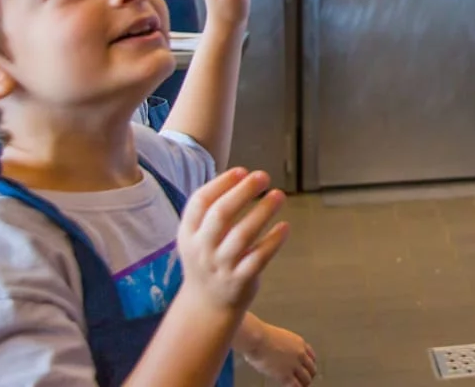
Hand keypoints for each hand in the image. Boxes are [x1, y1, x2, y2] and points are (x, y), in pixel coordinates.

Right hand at [177, 168, 289, 313]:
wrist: (206, 305)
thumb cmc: (208, 259)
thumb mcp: (198, 236)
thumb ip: (213, 210)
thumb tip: (243, 177)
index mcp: (189, 233)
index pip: (200, 203)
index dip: (221, 184)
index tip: (242, 170)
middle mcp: (202, 249)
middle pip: (220, 215)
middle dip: (243, 192)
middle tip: (263, 176)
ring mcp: (221, 266)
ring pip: (242, 236)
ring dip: (262, 212)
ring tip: (279, 195)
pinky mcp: (240, 280)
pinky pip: (259, 258)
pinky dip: (273, 241)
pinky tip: (285, 226)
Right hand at [240, 319, 317, 385]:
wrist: (258, 340)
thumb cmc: (262, 336)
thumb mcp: (280, 338)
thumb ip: (285, 346)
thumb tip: (281, 354)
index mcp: (299, 343)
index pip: (312, 356)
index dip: (310, 364)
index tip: (308, 368)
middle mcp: (300, 354)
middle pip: (312, 368)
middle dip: (309, 375)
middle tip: (305, 380)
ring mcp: (294, 365)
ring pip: (306, 378)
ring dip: (304, 384)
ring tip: (301, 386)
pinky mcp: (285, 375)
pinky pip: (296, 385)